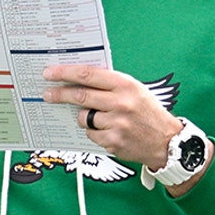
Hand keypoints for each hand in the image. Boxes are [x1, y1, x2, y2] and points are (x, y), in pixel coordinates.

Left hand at [42, 64, 180, 170]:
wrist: (167, 141)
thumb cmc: (148, 112)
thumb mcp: (135, 90)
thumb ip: (109, 84)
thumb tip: (77, 80)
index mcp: (125, 85)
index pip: (88, 75)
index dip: (65, 73)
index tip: (49, 73)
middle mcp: (121, 103)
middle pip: (80, 96)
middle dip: (60, 94)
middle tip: (47, 94)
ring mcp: (117, 124)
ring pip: (83, 118)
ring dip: (84, 118)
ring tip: (99, 118)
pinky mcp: (113, 141)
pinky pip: (91, 135)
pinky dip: (94, 133)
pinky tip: (109, 131)